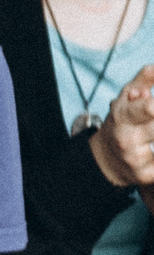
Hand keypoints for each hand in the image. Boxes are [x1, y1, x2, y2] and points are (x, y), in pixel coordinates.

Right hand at [89, 65, 153, 191]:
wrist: (106, 159)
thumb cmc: (123, 121)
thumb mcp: (126, 97)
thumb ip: (144, 79)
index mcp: (123, 116)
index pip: (149, 109)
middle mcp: (128, 139)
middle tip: (153, 119)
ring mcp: (137, 159)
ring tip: (151, 129)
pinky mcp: (146, 175)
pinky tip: (152, 143)